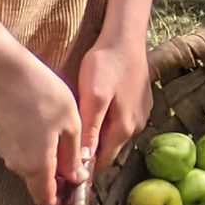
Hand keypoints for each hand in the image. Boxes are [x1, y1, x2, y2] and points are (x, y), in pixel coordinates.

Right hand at [0, 47, 84, 204]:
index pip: (46, 199)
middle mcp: (17, 166)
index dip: (62, 200)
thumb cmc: (44, 95)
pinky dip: (37, 152)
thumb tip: (77, 178)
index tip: (75, 193)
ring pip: (31, 169)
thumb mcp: (71, 124)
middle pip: (38, 185)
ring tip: (66, 144)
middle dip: (57, 182)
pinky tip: (49, 132)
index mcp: (36, 166)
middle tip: (77, 165)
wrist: (7, 71)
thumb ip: (73, 156)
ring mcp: (7, 153)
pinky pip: (23, 155)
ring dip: (47, 165)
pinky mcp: (2, 139)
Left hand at [73, 33, 152, 192]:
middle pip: (108, 149)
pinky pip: (121, 120)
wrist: (126, 37)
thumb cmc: (106, 64)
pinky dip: (107, 120)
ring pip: (114, 135)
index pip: (101, 162)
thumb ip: (90, 129)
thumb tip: (83, 160)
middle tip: (64, 144)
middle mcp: (136, 126)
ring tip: (78, 124)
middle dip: (89, 151)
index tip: (63, 165)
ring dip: (98, 135)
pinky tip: (96, 107)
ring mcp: (141, 114)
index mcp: (123, 128)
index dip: (83, 167)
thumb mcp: (93, 97)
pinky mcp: (141, 102)